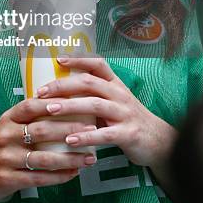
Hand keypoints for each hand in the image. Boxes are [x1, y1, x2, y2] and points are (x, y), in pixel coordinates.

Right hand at [0, 96, 97, 202]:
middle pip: (41, 130)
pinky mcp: (8, 179)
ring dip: (70, 158)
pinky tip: (74, 174)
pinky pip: (38, 178)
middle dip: (70, 130)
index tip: (74, 101)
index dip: (51, 103)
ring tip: (89, 157)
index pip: (29, 106)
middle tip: (92, 129)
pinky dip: (58, 177)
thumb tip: (59, 103)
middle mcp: (5, 136)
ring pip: (43, 157)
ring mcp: (6, 159)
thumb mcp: (4, 126)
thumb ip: (26, 117)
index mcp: (6, 119)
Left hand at [36, 56, 176, 171]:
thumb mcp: (114, 102)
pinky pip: (105, 134)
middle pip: (89, 82)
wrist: (160, 142)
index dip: (78, 59)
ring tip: (50, 110)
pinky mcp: (128, 134)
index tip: (58, 59)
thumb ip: (93, 96)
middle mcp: (120, 94)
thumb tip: (59, 92)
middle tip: (41, 92)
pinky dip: (86, 136)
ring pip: (95, 105)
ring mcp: (125, 113)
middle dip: (63, 85)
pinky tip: (70, 140)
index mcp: (115, 84)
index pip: (97, 64)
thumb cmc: (128, 120)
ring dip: (70, 106)